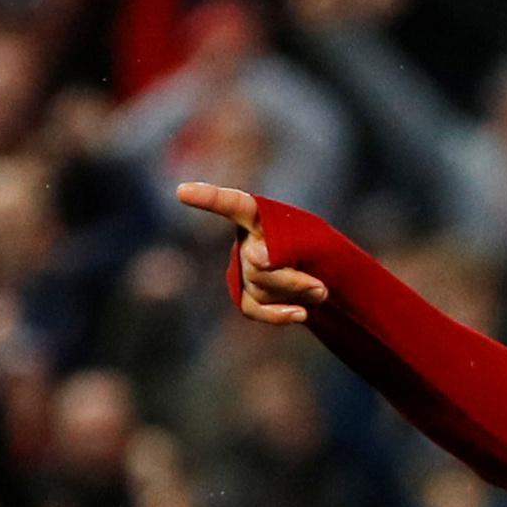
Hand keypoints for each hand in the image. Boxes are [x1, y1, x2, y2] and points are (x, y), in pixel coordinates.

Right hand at [171, 183, 327, 328]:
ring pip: (260, 287)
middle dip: (291, 279)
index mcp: (258, 217)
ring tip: (320, 290)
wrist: (324, 278)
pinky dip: (280, 314)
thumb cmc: (318, 251)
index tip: (183, 192)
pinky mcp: (245, 296)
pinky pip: (255, 308)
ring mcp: (243, 270)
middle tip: (320, 286)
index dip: (209, 198)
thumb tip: (257, 259)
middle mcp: (245, 241)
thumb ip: (286, 247)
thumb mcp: (311, 243)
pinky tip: (301, 315)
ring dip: (296, 293)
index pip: (233, 205)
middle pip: (256, 264)